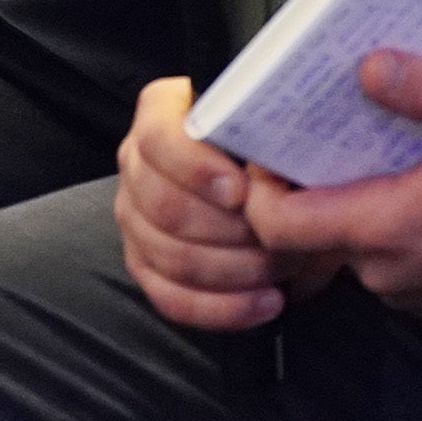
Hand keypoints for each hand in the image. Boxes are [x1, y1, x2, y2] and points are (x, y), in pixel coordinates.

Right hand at [112, 77, 338, 330]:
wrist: (286, 188)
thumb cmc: (281, 156)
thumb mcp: (282, 137)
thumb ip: (271, 147)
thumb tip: (269, 177)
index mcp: (161, 113)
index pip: (158, 139)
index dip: (196, 169)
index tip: (241, 192)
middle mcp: (137, 162)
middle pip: (162, 205)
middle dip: (230, 231)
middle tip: (283, 237)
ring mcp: (134, 216)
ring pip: (169, 255)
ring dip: (235, 270)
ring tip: (284, 268)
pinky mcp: (144, 264)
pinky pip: (173, 299)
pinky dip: (224, 308)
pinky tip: (268, 302)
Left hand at [243, 52, 421, 318]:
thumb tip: (366, 66)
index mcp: (390, 228)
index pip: (278, 225)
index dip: (258, 188)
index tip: (271, 148)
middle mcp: (392, 273)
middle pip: (311, 234)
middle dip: (308, 186)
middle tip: (324, 133)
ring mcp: (417, 293)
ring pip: (352, 248)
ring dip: (352, 205)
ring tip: (374, 151)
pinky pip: (390, 263)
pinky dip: (388, 228)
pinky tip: (416, 186)